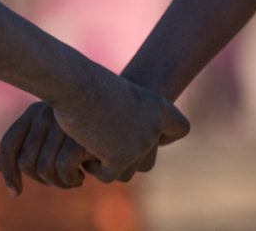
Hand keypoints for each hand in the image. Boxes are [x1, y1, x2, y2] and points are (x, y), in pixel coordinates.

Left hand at [0, 102, 88, 194]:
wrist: (124, 109)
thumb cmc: (86, 122)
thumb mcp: (53, 130)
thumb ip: (24, 145)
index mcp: (34, 111)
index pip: (8, 145)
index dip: (7, 172)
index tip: (14, 193)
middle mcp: (43, 114)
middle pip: (25, 163)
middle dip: (41, 180)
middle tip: (61, 178)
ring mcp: (60, 125)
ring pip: (42, 170)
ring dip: (59, 182)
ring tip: (74, 177)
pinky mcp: (79, 137)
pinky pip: (62, 170)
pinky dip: (72, 179)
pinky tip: (84, 173)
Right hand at [52, 74, 188, 182]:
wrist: (76, 84)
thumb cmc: (87, 81)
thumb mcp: (113, 93)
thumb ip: (125, 116)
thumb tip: (116, 139)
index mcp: (158, 107)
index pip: (179, 128)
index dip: (164, 135)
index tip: (143, 132)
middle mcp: (154, 128)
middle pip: (147, 160)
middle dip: (125, 157)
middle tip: (103, 141)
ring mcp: (140, 145)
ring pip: (128, 172)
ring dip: (109, 163)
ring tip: (89, 144)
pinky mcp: (121, 159)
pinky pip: (108, 175)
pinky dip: (93, 166)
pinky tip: (81, 148)